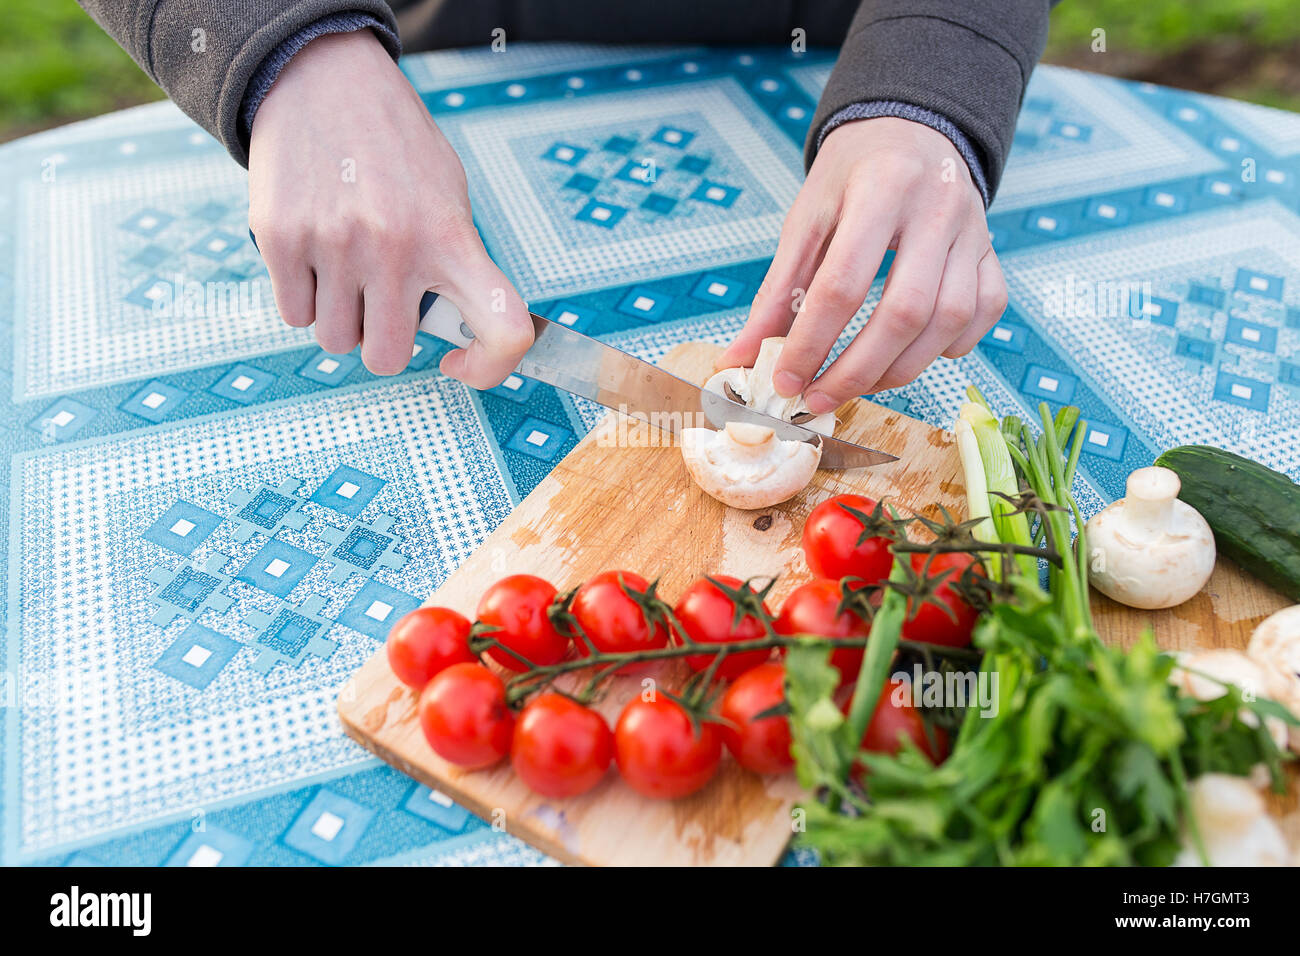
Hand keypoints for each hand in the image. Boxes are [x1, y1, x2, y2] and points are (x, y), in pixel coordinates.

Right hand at [248, 31, 531, 382]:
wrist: (321, 78)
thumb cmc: (393, 147)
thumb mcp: (447, 193)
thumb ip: (453, 261)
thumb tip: (452, 329)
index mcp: (451, 238)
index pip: (502, 329)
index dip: (491, 367)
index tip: (460, 362)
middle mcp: (395, 247)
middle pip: (386, 358)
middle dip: (383, 341)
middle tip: (381, 303)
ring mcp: (334, 245)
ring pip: (334, 340)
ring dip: (339, 317)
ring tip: (344, 266)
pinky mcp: (280, 238)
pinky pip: (293, 313)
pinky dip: (303, 296)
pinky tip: (313, 254)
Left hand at [718, 116, 1006, 413]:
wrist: (910, 126)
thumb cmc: (852, 175)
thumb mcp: (806, 219)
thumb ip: (777, 291)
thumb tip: (741, 357)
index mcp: (880, 188)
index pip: (844, 283)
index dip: (812, 342)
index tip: (785, 380)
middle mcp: (937, 207)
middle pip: (905, 312)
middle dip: (857, 370)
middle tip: (819, 399)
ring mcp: (974, 230)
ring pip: (950, 321)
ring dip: (900, 369)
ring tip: (857, 384)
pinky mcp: (993, 250)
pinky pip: (985, 313)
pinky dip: (950, 347)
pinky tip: (911, 353)